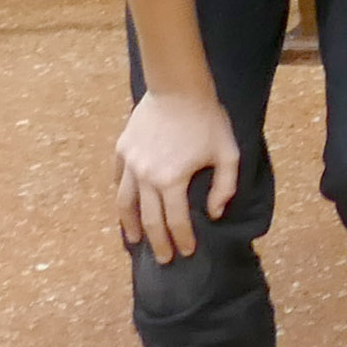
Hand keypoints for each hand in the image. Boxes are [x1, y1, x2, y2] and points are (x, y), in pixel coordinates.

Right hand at [115, 89, 242, 261]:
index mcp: (172, 180)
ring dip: (130, 225)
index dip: (182, 239)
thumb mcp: (228, 153)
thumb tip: (214, 213)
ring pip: (125, 203)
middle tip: (163, 259)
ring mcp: (130, 163)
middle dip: (158, 242)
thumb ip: (224, 186)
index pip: (177, 220)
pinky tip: (126, 206)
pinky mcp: (122, 149)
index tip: (187, 252)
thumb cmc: (207, 119)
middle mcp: (146, 176)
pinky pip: (118, 180)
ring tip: (135, 241)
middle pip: (150, 219)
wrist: (178, 87)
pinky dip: (122, 196)